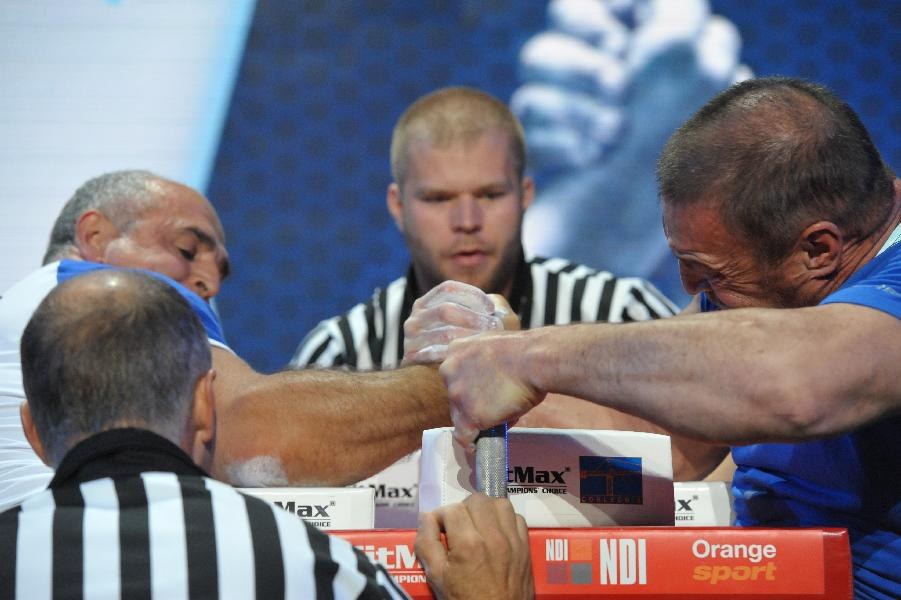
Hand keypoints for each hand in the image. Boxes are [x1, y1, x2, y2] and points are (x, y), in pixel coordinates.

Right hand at [403, 281, 517, 364]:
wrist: (441, 380)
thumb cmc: (465, 345)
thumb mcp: (474, 322)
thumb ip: (485, 309)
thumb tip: (495, 304)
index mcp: (427, 303)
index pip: (448, 289)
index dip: (471, 295)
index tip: (492, 308)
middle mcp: (415, 317)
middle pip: (445, 310)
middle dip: (473, 318)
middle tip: (495, 326)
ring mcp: (410, 337)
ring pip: (444, 334)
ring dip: (470, 338)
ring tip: (489, 343)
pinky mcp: (410, 356)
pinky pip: (436, 354)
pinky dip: (457, 356)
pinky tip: (474, 358)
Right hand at [415, 493, 533, 599]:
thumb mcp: (436, 578)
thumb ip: (426, 544)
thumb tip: (425, 518)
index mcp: (468, 544)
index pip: (452, 509)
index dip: (441, 517)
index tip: (440, 530)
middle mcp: (493, 536)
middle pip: (477, 500)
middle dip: (463, 510)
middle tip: (458, 528)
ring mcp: (512, 540)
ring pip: (499, 503)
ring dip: (486, 510)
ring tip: (477, 526)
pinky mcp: (525, 547)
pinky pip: (517, 518)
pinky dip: (505, 520)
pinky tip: (496, 533)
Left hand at [439, 330, 544, 450]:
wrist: (533, 360)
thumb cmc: (525, 352)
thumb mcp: (496, 351)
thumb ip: (486, 366)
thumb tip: (492, 387)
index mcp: (456, 349)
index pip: (457, 375)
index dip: (470, 387)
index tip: (480, 395)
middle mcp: (449, 370)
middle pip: (455, 396)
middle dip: (471, 404)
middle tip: (492, 409)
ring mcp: (457, 394)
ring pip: (459, 416)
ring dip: (474, 422)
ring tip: (492, 425)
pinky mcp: (469, 415)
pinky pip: (464, 435)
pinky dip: (471, 442)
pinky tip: (477, 445)